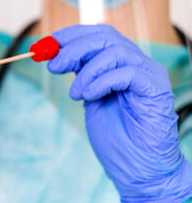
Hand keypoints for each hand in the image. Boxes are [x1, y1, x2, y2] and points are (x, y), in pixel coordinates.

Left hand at [48, 24, 191, 202]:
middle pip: (105, 38)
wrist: (137, 168)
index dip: (71, 35)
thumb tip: (55, 56)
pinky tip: (89, 97)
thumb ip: (80, 76)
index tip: (46, 45)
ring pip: (115, 52)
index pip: (98, 34)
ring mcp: (149, 75)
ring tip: (76, 94)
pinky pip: (127, 73)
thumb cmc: (115, 138)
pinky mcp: (156, 90)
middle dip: (74, 48)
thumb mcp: (89, 98)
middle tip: (54, 66)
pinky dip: (101, 81)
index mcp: (122, 64)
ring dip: (86, 71)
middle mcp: (138, 64)